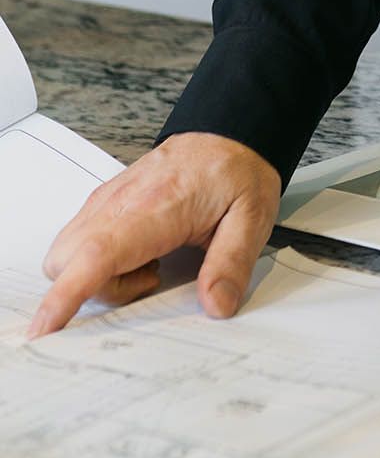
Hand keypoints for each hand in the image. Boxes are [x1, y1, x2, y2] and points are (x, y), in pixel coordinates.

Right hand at [27, 132, 280, 337]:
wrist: (229, 132)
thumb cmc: (238, 172)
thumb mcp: (252, 218)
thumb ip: (231, 264)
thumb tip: (216, 305)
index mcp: (156, 207)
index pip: (97, 253)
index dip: (67, 294)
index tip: (48, 325)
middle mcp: (122, 200)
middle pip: (67, 260)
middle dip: (93, 289)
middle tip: (150, 279)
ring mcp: (109, 198)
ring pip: (66, 251)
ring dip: (94, 274)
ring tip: (150, 264)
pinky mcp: (107, 199)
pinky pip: (78, 238)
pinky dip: (95, 258)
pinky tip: (139, 252)